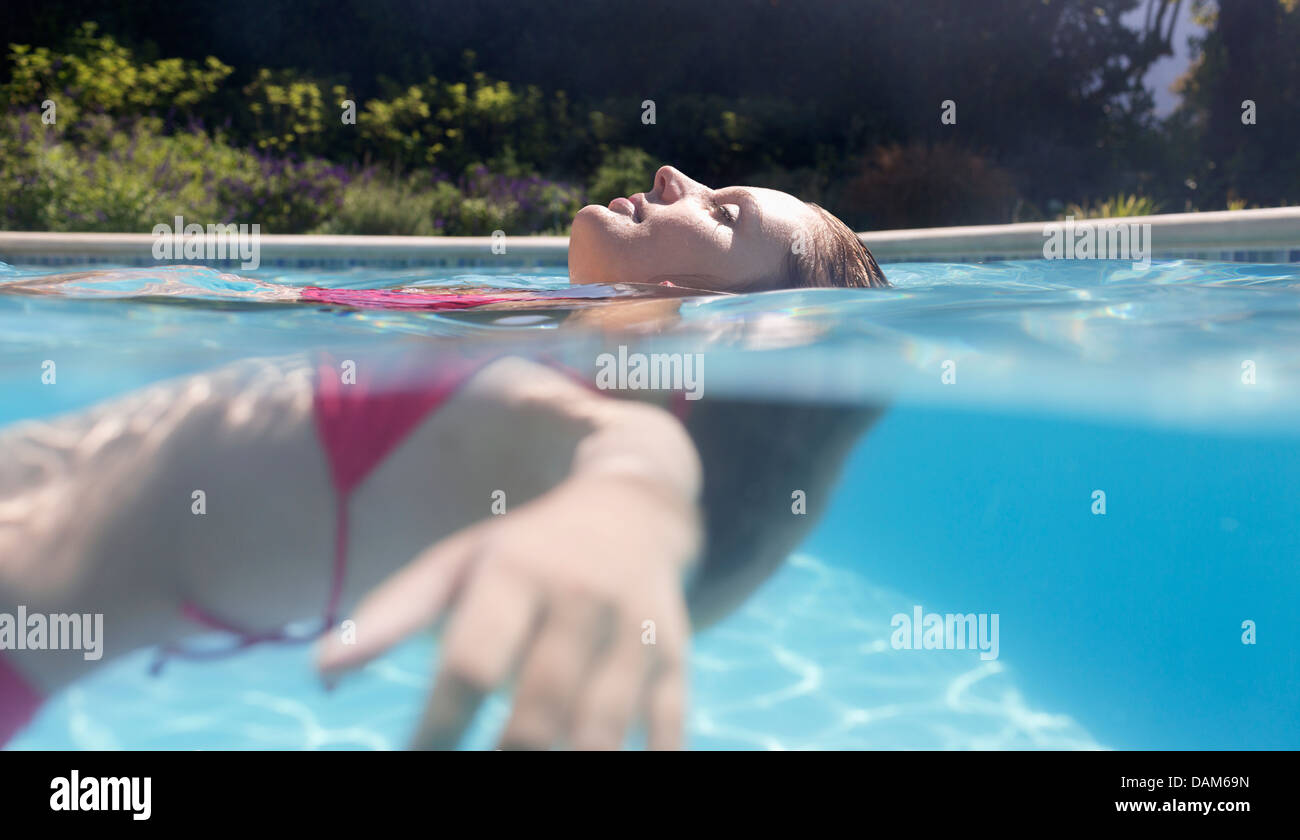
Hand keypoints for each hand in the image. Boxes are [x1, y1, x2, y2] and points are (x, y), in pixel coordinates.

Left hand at [316, 472, 699, 749]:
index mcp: (517, 572)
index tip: (413, 759)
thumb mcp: (459, 562)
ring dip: (570, 768)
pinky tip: (626, 775)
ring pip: (603, 728)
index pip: (471, 664)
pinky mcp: (675, 655)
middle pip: (538, 709)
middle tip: (478, 779)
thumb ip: (392, 613)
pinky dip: (649, 762)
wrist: (637, 507)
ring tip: (530, 779)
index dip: (436, 728)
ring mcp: (634, 629)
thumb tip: (323, 671)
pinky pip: (669, 727)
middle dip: (504, 762)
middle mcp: (580, 598)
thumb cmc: (528, 549)